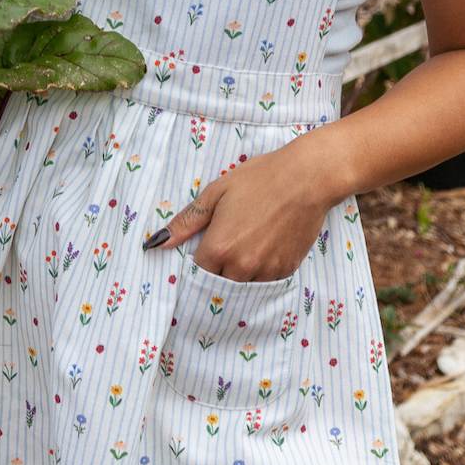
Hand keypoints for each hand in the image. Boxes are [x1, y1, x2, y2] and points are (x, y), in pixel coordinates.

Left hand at [142, 132, 342, 279]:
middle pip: (219, 284)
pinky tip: (265, 247)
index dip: (198, 262)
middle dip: (218, 271)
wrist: (307, 178)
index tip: (204, 251)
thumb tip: (157, 243)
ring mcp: (266, 271)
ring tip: (248, 245)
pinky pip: (266, 281)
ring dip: (240, 274)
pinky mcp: (287, 270)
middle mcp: (241, 266)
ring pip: (244, 286)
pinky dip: (261, 271)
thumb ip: (187, 222)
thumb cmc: (259, 178)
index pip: (197, 273)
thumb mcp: (217, 193)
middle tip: (226, 248)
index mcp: (219, 247)